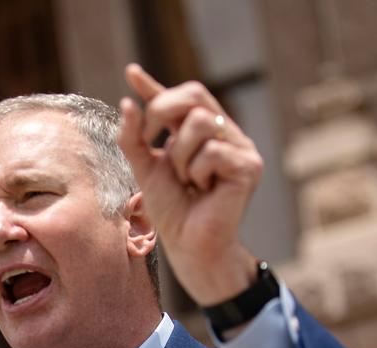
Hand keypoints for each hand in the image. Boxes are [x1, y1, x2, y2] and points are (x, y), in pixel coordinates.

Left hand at [118, 63, 261, 305]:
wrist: (188, 245)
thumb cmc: (172, 210)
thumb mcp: (145, 169)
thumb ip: (134, 138)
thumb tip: (127, 102)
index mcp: (201, 132)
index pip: (181, 98)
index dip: (154, 86)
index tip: (130, 72)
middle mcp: (224, 133)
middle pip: (194, 95)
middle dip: (163, 113)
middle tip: (152, 141)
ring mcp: (241, 147)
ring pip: (200, 124)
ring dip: (180, 155)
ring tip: (187, 181)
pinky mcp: (249, 165)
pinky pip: (212, 151)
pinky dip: (197, 172)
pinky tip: (204, 190)